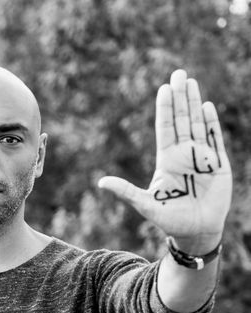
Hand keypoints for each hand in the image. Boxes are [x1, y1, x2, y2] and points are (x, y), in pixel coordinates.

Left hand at [98, 69, 231, 252]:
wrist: (196, 233)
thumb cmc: (170, 220)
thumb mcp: (146, 205)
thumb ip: (126, 191)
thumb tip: (101, 183)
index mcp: (167, 160)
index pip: (165, 128)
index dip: (165, 109)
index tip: (163, 89)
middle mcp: (184, 154)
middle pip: (182, 120)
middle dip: (180, 97)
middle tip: (178, 73)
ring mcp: (202, 157)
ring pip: (198, 124)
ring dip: (194, 103)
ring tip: (191, 82)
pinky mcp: (219, 164)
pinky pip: (215, 139)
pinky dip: (211, 123)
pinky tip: (206, 106)